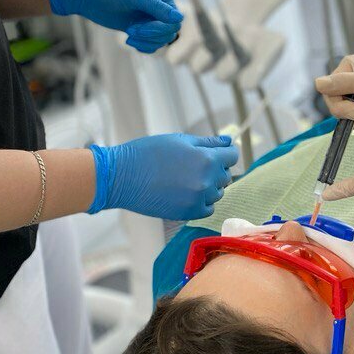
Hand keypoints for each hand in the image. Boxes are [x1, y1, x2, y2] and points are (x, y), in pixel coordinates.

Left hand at [43, 0, 181, 52]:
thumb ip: (158, 8)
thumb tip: (180, 19)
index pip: (173, 22)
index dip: (158, 29)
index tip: (135, 28)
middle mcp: (159, 10)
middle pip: (169, 33)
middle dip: (150, 36)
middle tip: (130, 32)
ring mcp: (150, 21)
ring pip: (161, 41)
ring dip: (146, 42)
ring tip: (129, 35)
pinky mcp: (140, 30)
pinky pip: (151, 45)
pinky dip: (143, 47)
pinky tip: (130, 41)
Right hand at [88, 133, 238, 219]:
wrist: (121, 177)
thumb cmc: (149, 152)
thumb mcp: (180, 140)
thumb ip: (208, 142)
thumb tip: (229, 141)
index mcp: (207, 158)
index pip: (232, 156)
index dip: (224, 153)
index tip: (215, 153)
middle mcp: (207, 180)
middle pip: (226, 175)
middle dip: (215, 169)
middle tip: (193, 165)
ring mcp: (198, 198)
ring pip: (217, 192)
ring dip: (208, 186)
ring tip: (185, 179)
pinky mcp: (188, 213)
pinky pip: (208, 208)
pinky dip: (201, 201)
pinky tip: (185, 192)